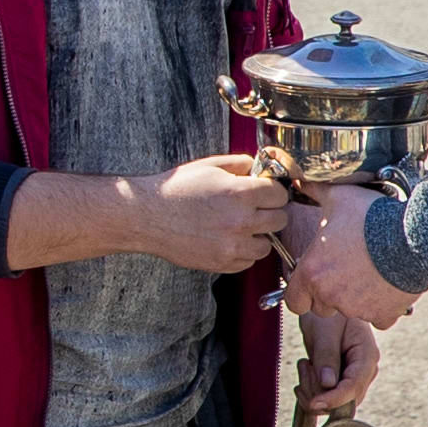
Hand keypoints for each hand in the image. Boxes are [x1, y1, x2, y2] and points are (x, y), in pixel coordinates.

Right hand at [127, 151, 296, 274]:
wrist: (147, 216)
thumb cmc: (175, 190)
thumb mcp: (209, 166)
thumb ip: (240, 164)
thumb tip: (259, 168)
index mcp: (240, 193)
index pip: (280, 194)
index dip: (272, 191)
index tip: (263, 192)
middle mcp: (240, 220)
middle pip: (280, 219)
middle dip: (269, 212)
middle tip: (253, 209)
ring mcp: (232, 244)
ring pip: (267, 245)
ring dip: (258, 235)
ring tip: (239, 227)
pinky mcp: (222, 262)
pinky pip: (248, 261)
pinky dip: (242, 252)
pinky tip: (226, 239)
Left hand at [279, 183, 418, 328]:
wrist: (415, 235)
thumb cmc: (373, 216)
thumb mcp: (339, 197)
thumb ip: (314, 192)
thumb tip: (299, 179)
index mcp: (312, 272)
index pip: (293, 300)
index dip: (301, 292)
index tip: (313, 280)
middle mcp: (330, 295)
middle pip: (321, 307)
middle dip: (329, 294)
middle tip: (344, 271)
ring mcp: (357, 308)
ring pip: (350, 311)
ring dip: (355, 298)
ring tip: (368, 272)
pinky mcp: (383, 313)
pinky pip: (378, 317)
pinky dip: (381, 306)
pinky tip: (387, 284)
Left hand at [293, 300, 382, 419]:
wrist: (325, 308)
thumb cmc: (328, 315)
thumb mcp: (325, 330)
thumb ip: (327, 355)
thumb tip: (328, 385)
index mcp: (367, 356)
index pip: (354, 388)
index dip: (334, 399)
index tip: (313, 403)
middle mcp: (364, 372)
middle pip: (345, 401)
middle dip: (318, 392)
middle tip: (305, 364)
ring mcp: (353, 378)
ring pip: (333, 403)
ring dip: (311, 389)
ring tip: (305, 363)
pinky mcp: (340, 382)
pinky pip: (325, 398)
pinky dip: (309, 389)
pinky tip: (305, 370)